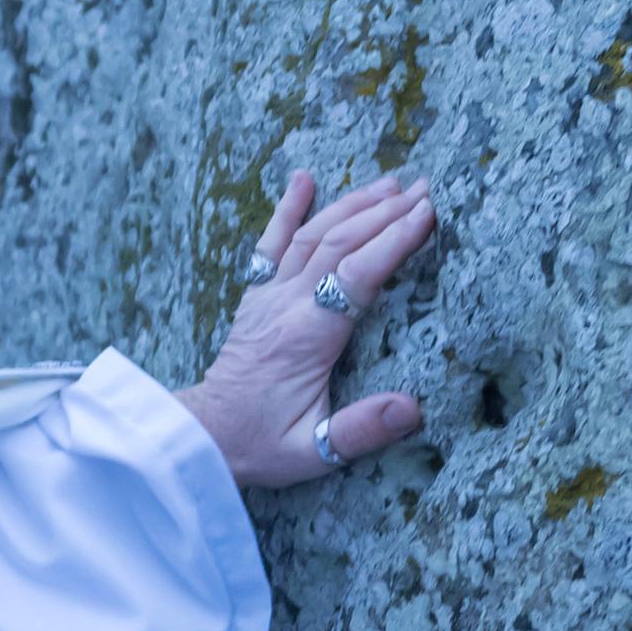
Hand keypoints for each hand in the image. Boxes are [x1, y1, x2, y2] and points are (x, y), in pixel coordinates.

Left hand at [176, 170, 436, 488]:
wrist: (202, 437)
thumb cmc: (261, 444)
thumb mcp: (313, 451)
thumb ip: (361, 430)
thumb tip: (412, 409)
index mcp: (306, 338)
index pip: (356, 275)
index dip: (394, 241)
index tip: (428, 214)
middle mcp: (285, 306)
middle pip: (339, 243)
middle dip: (385, 212)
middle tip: (427, 188)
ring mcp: (266, 296)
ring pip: (310, 235)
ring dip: (351, 205)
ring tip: (392, 183)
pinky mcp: (254, 297)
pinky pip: (270, 244)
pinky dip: (287, 209)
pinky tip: (302, 178)